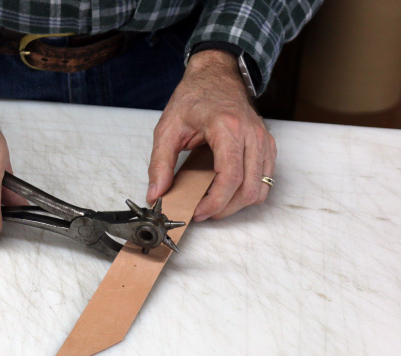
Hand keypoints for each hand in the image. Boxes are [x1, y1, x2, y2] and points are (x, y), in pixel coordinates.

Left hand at [146, 49, 275, 220]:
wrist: (215, 76)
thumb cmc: (193, 98)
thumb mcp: (167, 129)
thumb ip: (159, 164)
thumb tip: (156, 193)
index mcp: (226, 127)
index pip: (230, 178)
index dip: (214, 202)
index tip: (198, 211)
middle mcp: (250, 134)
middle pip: (249, 188)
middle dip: (225, 208)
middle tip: (202, 211)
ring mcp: (263, 139)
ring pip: (261, 187)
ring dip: (238, 203)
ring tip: (213, 203)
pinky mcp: (267, 144)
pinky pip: (265, 178)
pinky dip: (248, 191)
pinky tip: (227, 190)